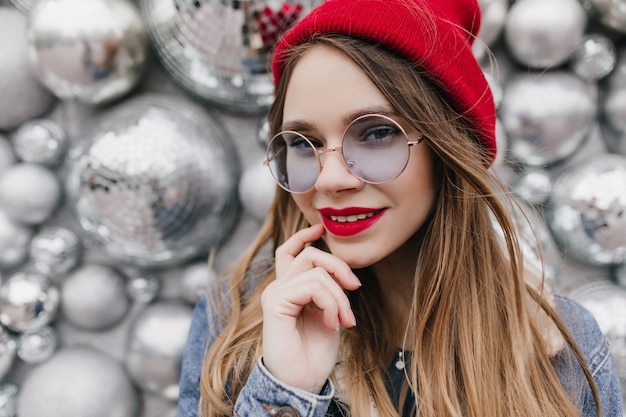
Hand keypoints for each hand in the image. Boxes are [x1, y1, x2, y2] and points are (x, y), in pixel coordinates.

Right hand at [261, 224, 360, 393]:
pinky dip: (331, 302)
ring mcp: (275, 293)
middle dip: (339, 267)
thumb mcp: (328, 313)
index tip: (320, 228)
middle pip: (310, 255)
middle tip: (356, 288)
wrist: (303, 380)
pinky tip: (333, 324)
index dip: (304, 236)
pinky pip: (312, 285)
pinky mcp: (275, 301)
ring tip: (344, 320)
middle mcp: (278, 287)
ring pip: (316, 270)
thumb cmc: (316, 352)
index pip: (290, 251)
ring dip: (339, 295)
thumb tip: (340, 272)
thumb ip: (328, 290)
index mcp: (289, 288)